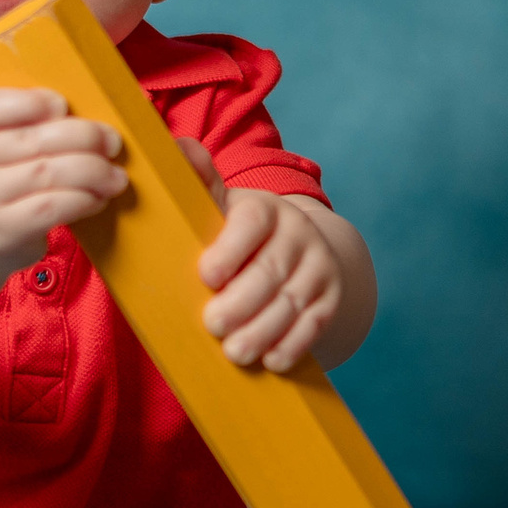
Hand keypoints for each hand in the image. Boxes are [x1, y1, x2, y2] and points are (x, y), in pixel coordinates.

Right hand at [0, 89, 128, 275]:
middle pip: (33, 139)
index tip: (62, 105)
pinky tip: (97, 199)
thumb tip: (88, 117)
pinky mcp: (3, 230)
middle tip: (112, 142)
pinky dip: (83, 200)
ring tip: (115, 177)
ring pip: (49, 173)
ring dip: (93, 172)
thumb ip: (27, 126)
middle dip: (84, 137)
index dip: (32, 102)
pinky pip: (52, 207)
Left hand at [180, 137, 342, 370]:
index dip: (230, 250)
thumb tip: (176, 147)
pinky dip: (292, 345)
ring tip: (235, 352)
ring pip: (292, 302)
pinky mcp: (330, 300)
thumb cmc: (240, 233)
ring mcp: (318, 268)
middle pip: (271, 271)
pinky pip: (315, 325)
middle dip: (242, 302)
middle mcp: (298, 234)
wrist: (297, 251)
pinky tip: (271, 360)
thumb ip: (198, 183)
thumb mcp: (220, 207)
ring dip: (263, 331)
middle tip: (213, 324)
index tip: (207, 276)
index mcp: (265, 209)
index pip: (253, 223)